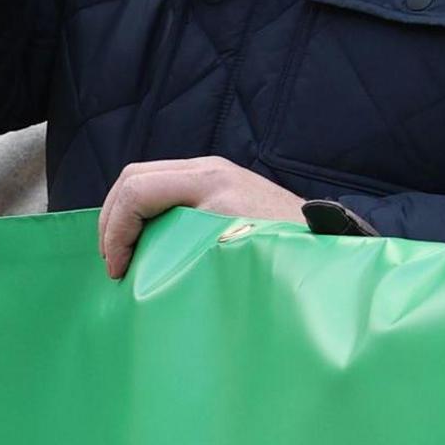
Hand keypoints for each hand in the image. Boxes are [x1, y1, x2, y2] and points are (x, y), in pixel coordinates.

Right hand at [97, 156, 307, 279]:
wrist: (331, 239)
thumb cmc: (290, 254)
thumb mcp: (238, 256)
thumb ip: (191, 254)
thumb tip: (144, 276)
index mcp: (211, 182)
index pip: (137, 190)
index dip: (116, 233)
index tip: (119, 271)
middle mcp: (208, 169)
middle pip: (134, 178)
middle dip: (113, 221)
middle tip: (113, 263)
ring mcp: (213, 172)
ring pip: (145, 180)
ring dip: (126, 216)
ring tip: (126, 256)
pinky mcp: (217, 182)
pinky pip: (164, 187)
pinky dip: (144, 212)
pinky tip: (148, 243)